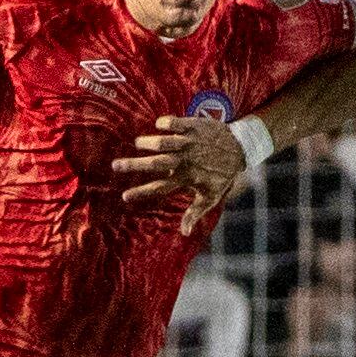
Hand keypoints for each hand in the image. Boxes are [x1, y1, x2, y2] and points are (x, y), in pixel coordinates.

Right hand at [113, 116, 246, 234]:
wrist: (240, 148)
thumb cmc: (222, 175)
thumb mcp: (211, 197)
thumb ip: (194, 213)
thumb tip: (184, 234)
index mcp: (186, 178)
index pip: (160, 188)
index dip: (141, 192)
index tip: (124, 196)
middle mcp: (185, 160)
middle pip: (156, 163)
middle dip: (134, 165)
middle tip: (115, 165)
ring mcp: (189, 143)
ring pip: (163, 142)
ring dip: (148, 142)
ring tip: (137, 143)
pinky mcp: (194, 126)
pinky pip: (175, 123)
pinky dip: (165, 123)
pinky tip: (158, 125)